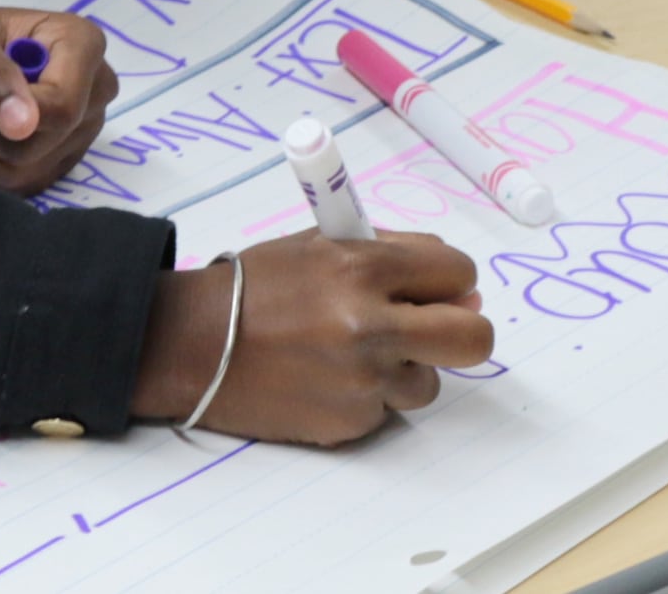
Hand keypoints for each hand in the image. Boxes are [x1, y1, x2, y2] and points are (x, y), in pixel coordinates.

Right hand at [130, 231, 491, 445]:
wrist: (195, 345)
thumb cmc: (257, 287)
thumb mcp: (320, 246)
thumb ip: (391, 257)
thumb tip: (464, 291)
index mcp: (362, 267)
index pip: (457, 272)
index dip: (451, 280)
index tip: (437, 289)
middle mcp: (369, 324)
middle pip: (472, 338)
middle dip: (464, 331)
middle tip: (437, 330)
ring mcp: (362, 380)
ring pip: (429, 381)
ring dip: (405, 368)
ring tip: (354, 354)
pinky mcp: (350, 422)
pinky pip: (386, 409)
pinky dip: (368, 396)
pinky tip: (327, 378)